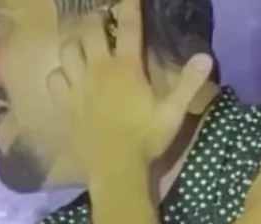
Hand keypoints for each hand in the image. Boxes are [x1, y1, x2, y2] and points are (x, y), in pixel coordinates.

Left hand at [48, 0, 212, 180]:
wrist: (115, 169)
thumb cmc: (146, 141)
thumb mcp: (173, 114)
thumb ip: (188, 84)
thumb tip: (205, 57)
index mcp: (126, 68)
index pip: (128, 26)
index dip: (129, 5)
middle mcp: (98, 69)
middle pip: (90, 29)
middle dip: (96, 19)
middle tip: (102, 21)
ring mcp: (78, 86)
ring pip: (68, 50)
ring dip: (75, 44)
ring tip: (82, 48)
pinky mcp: (65, 105)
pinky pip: (55, 79)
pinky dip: (60, 75)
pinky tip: (67, 79)